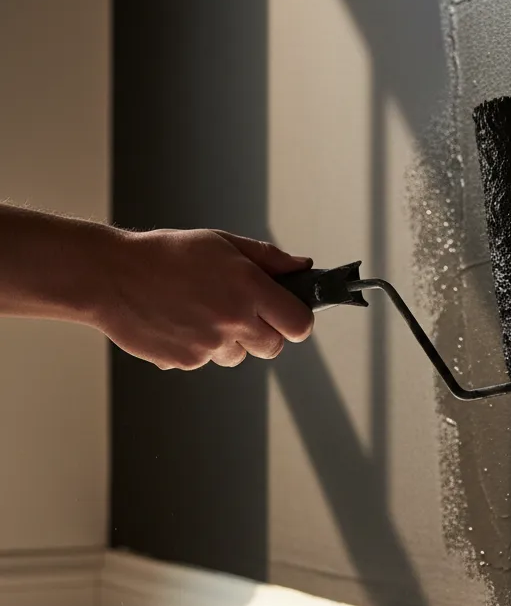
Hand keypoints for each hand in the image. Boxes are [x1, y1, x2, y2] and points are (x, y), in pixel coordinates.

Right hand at [96, 228, 313, 369]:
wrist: (112, 275)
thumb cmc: (166, 254)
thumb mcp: (223, 243)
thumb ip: (269, 258)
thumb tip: (303, 267)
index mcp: (249, 288)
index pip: (299, 325)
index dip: (296, 320)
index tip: (287, 314)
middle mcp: (233, 320)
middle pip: (274, 347)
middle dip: (264, 332)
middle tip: (240, 311)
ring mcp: (209, 345)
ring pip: (238, 356)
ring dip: (230, 341)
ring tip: (201, 311)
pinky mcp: (186, 362)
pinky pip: (207, 360)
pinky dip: (199, 347)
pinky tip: (181, 321)